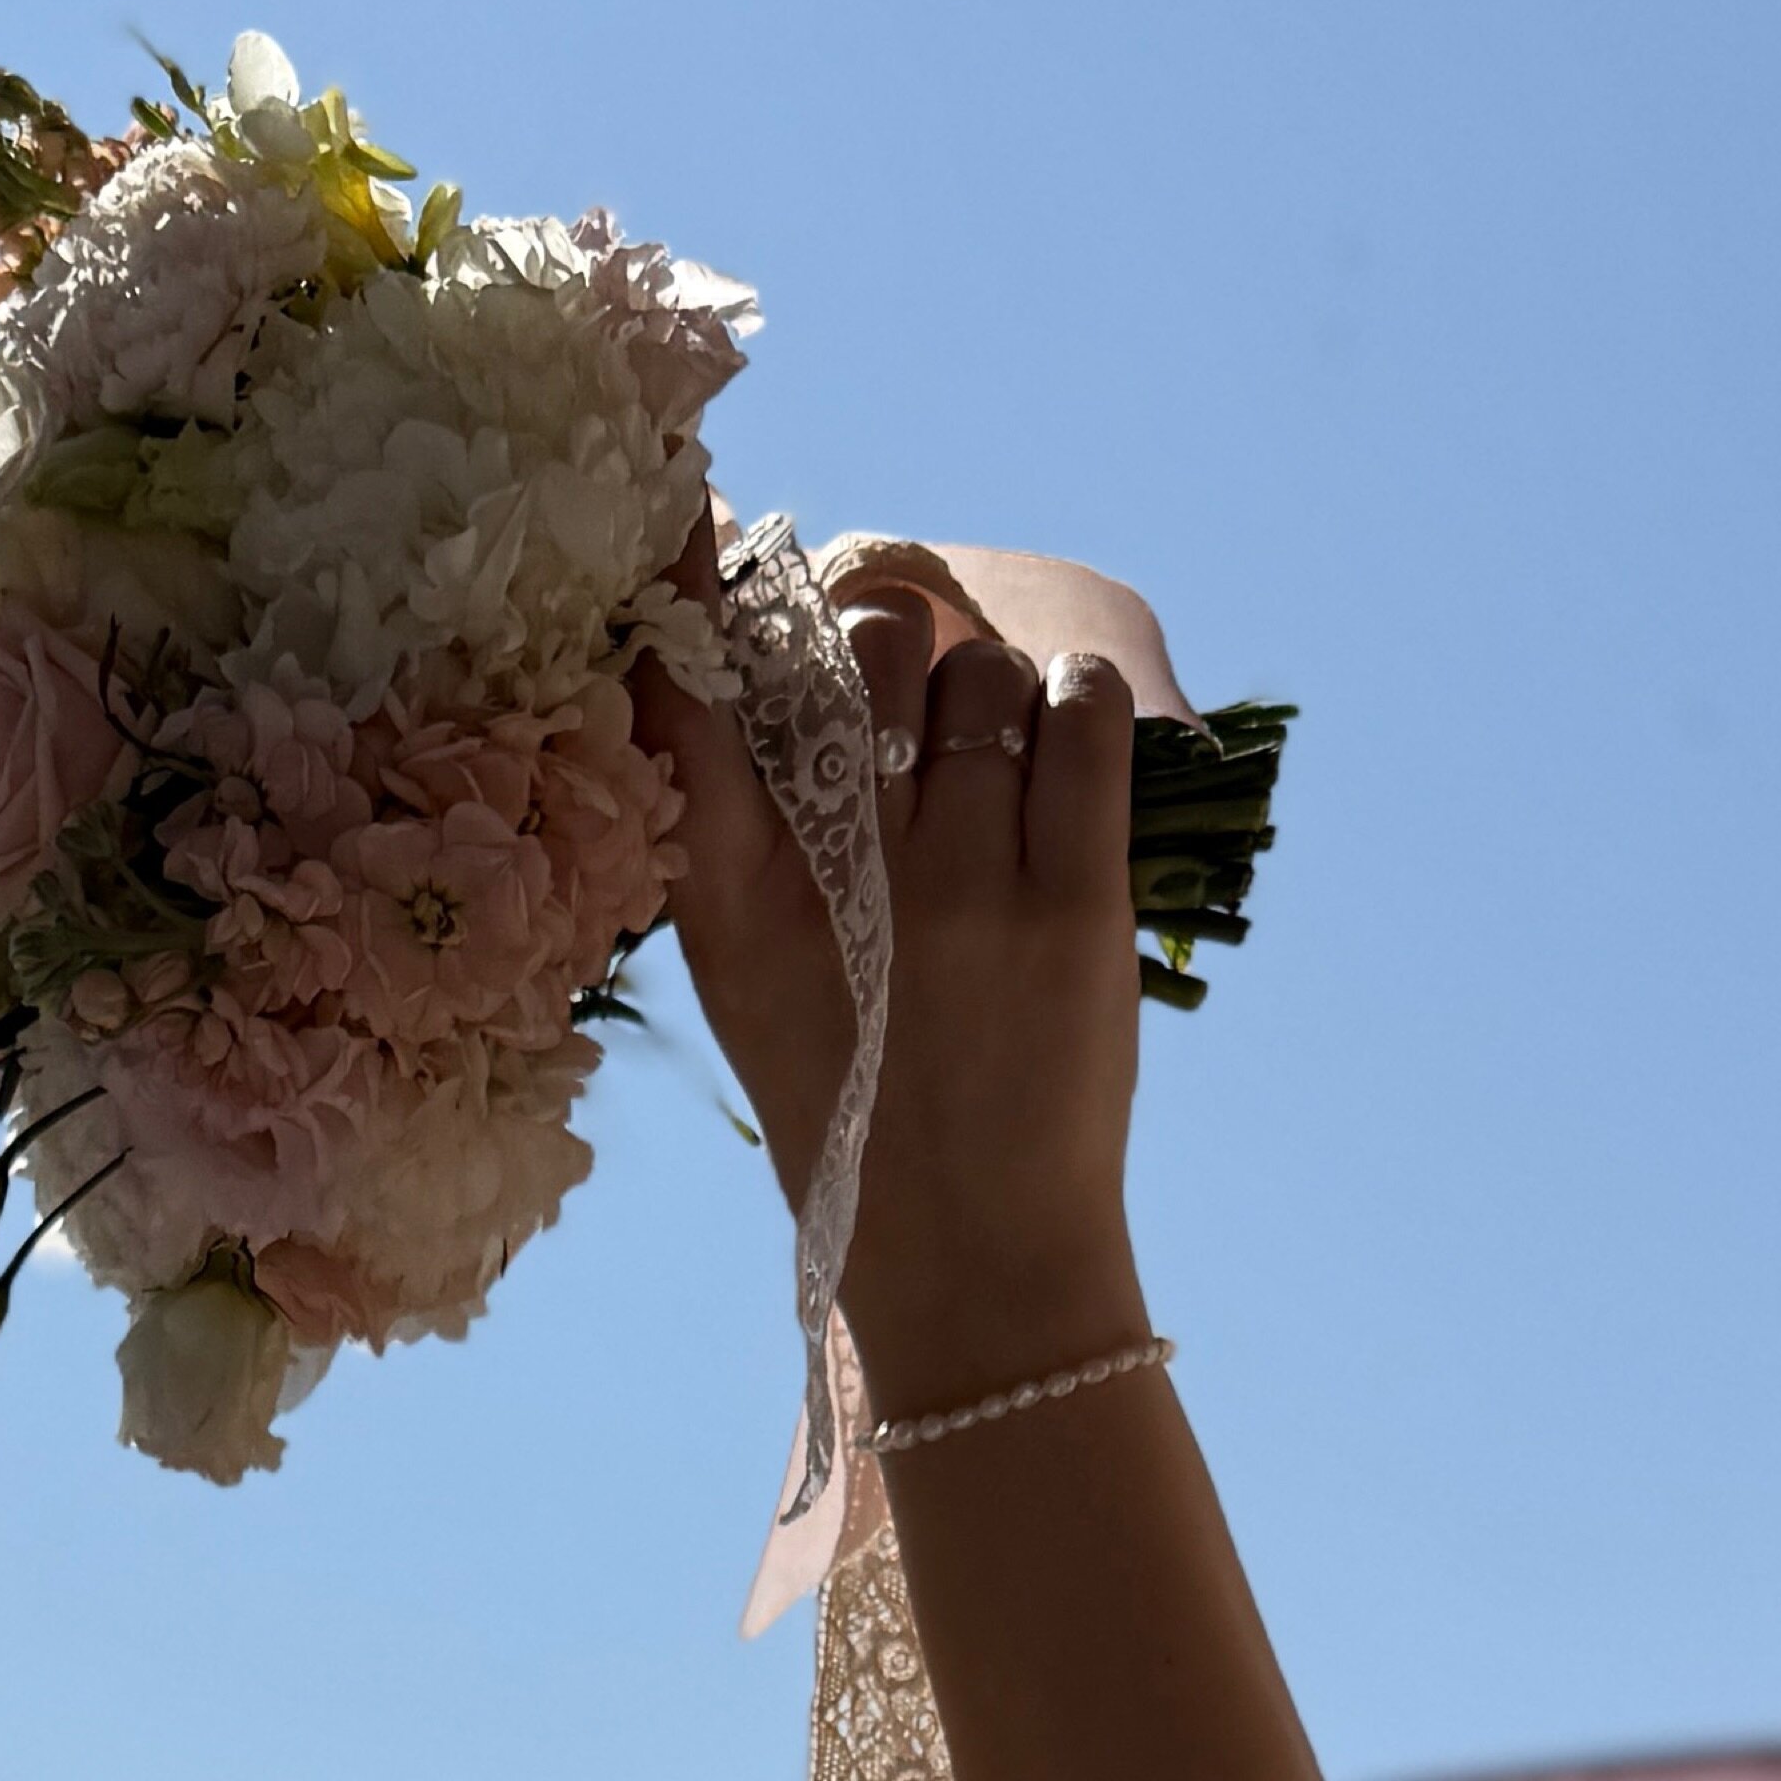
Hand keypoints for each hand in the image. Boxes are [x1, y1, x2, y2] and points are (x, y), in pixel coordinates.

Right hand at [659, 543, 1146, 1407]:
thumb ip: (737, 844)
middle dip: (894, 644)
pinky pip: (1081, 716)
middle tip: (917, 705)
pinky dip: (1075, 704)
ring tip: (998, 768)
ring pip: (982, 673)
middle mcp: (843, 874)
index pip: (700, 693)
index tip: (701, 516)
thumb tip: (757, 680)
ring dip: (995, 691)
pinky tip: (1063, 748)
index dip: (702, 582)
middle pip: (867, 649)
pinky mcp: (1072, 904)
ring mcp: (962, 886)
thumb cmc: (854, 1122)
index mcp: (737, 901)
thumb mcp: (751, 988)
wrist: (970, 1264)